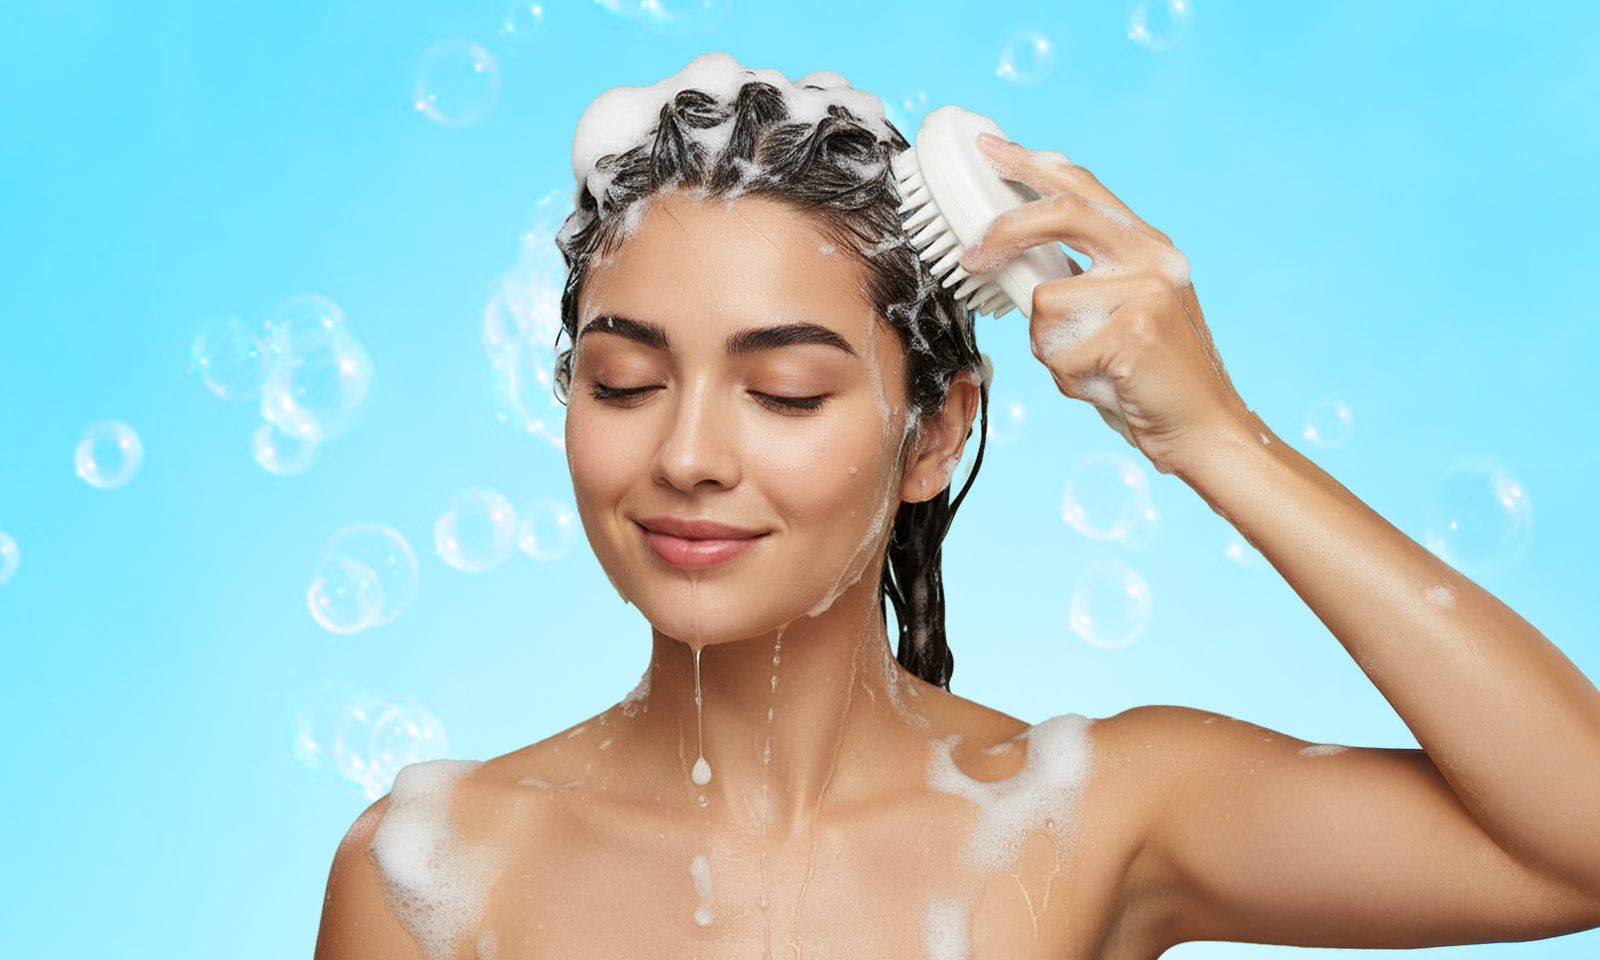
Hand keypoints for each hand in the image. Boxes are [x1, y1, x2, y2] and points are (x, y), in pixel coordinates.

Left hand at [962, 134, 1249, 472]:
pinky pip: (1058, 349)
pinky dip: (1069, 378)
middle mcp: (1152, 256)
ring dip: (1051, 348)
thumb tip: (1015, 258)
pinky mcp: (1134, 330)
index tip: (988, 148)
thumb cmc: (1152, 377)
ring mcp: (1146, 290)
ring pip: (1044, 302)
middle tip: (970, 257)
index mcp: (1147, 245)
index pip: (1081, 186)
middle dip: (1005, 232)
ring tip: (1093, 367)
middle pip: (1060, 213)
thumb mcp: (1125, 310)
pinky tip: (1106, 386)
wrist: (1205, 427)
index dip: (1030, 163)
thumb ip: (1085, 276)